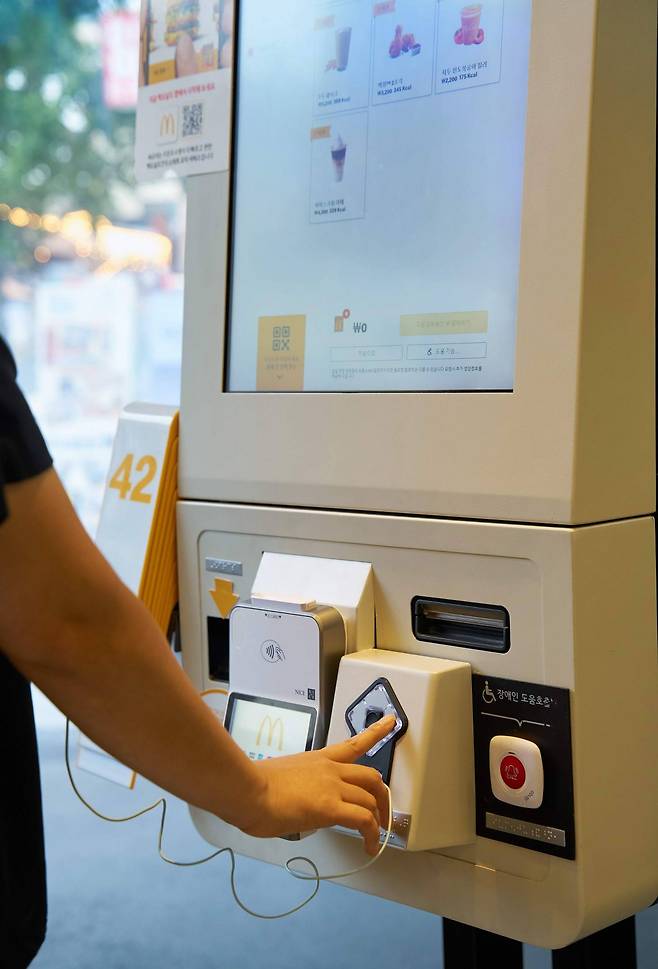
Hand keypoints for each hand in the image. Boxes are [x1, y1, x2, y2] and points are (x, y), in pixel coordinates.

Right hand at [241, 716, 395, 854]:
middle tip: (383, 814)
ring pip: (371, 798)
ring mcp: (332, 787)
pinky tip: (369, 846)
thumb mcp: (283, 777)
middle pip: (371, 776)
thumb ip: (299, 786)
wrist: (247, 790)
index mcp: (318, 759)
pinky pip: (364, 820)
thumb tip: (300, 803)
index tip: (390, 721)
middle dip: (382, 797)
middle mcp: (330, 769)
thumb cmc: (254, 786)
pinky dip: (372, 835)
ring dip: (378, 819)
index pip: (353, 744)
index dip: (375, 732)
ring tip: (375, 837)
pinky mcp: (330, 807)